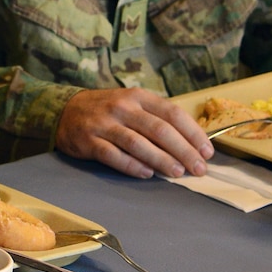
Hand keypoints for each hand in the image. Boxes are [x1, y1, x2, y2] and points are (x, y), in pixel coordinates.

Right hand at [55, 88, 212, 179]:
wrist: (64, 110)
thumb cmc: (107, 111)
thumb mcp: (132, 104)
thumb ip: (156, 119)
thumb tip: (189, 144)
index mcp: (138, 97)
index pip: (172, 114)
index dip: (192, 133)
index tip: (207, 152)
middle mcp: (123, 108)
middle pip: (159, 130)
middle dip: (183, 150)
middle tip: (198, 168)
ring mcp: (105, 124)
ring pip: (138, 143)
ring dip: (161, 159)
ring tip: (177, 172)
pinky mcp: (89, 141)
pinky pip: (113, 155)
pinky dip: (132, 165)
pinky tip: (147, 174)